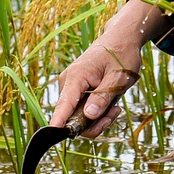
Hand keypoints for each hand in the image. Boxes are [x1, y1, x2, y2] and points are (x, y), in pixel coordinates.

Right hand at [51, 0, 166, 136]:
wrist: (121, 40)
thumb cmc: (121, 54)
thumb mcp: (118, 77)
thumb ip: (103, 97)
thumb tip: (88, 116)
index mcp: (76, 77)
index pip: (64, 104)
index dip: (58, 121)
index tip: (52, 134)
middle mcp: (69, 83)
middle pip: (73, 117)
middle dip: (94, 123)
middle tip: (114, 114)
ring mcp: (72, 89)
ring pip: (80, 117)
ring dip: (99, 119)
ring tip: (115, 107)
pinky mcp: (78, 92)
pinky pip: (84, 112)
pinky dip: (98, 113)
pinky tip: (111, 104)